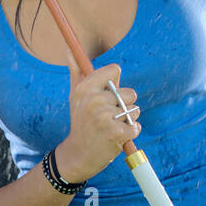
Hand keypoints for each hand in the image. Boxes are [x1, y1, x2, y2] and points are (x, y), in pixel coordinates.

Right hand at [55, 50, 140, 184]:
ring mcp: (105, 117)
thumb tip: (69, 50)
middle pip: (130, 92)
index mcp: (86, 87)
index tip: (108, 93)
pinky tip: (118, 136)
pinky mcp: (116, 133)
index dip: (115, 82)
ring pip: (135, 110)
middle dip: (124, 105)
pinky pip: (136, 126)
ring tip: (113, 127)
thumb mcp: (75, 96)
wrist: (78, 155)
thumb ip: (76, 72)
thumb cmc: (80, 121)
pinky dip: (131, 132)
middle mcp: (94, 100)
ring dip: (128, 120)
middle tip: (109, 116)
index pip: (115, 70)